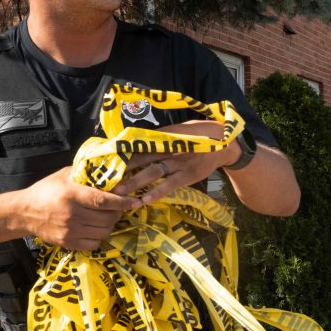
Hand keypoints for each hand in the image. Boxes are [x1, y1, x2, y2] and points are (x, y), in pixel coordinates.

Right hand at [15, 167, 141, 250]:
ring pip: (103, 232)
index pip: (103, 200)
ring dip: (110, 225)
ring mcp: (70, 231)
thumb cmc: (47, 190)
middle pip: (107, 218)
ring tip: (107, 217)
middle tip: (118, 208)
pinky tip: (95, 228)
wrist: (25, 212)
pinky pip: (94, 243)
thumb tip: (112, 171)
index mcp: (72, 195)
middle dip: (118, 213)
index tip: (134, 201)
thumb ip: (86, 174)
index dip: (122, 202)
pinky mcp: (68, 243)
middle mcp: (72, 214)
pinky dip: (99, 236)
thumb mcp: (65, 176)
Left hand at [112, 120, 240, 203]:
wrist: (224, 143)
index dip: (122, 152)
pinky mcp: (188, 175)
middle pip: (141, 158)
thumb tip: (138, 141)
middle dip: (123, 169)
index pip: (138, 144)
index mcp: (164, 136)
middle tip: (105, 178)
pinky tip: (145, 200)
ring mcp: (179, 162)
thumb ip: (161, 136)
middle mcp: (169, 148)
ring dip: (134, 183)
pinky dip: (157, 192)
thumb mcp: (179, 130)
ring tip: (119, 192)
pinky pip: (170, 185)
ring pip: (152, 172)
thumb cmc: (199, 135)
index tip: (107, 159)